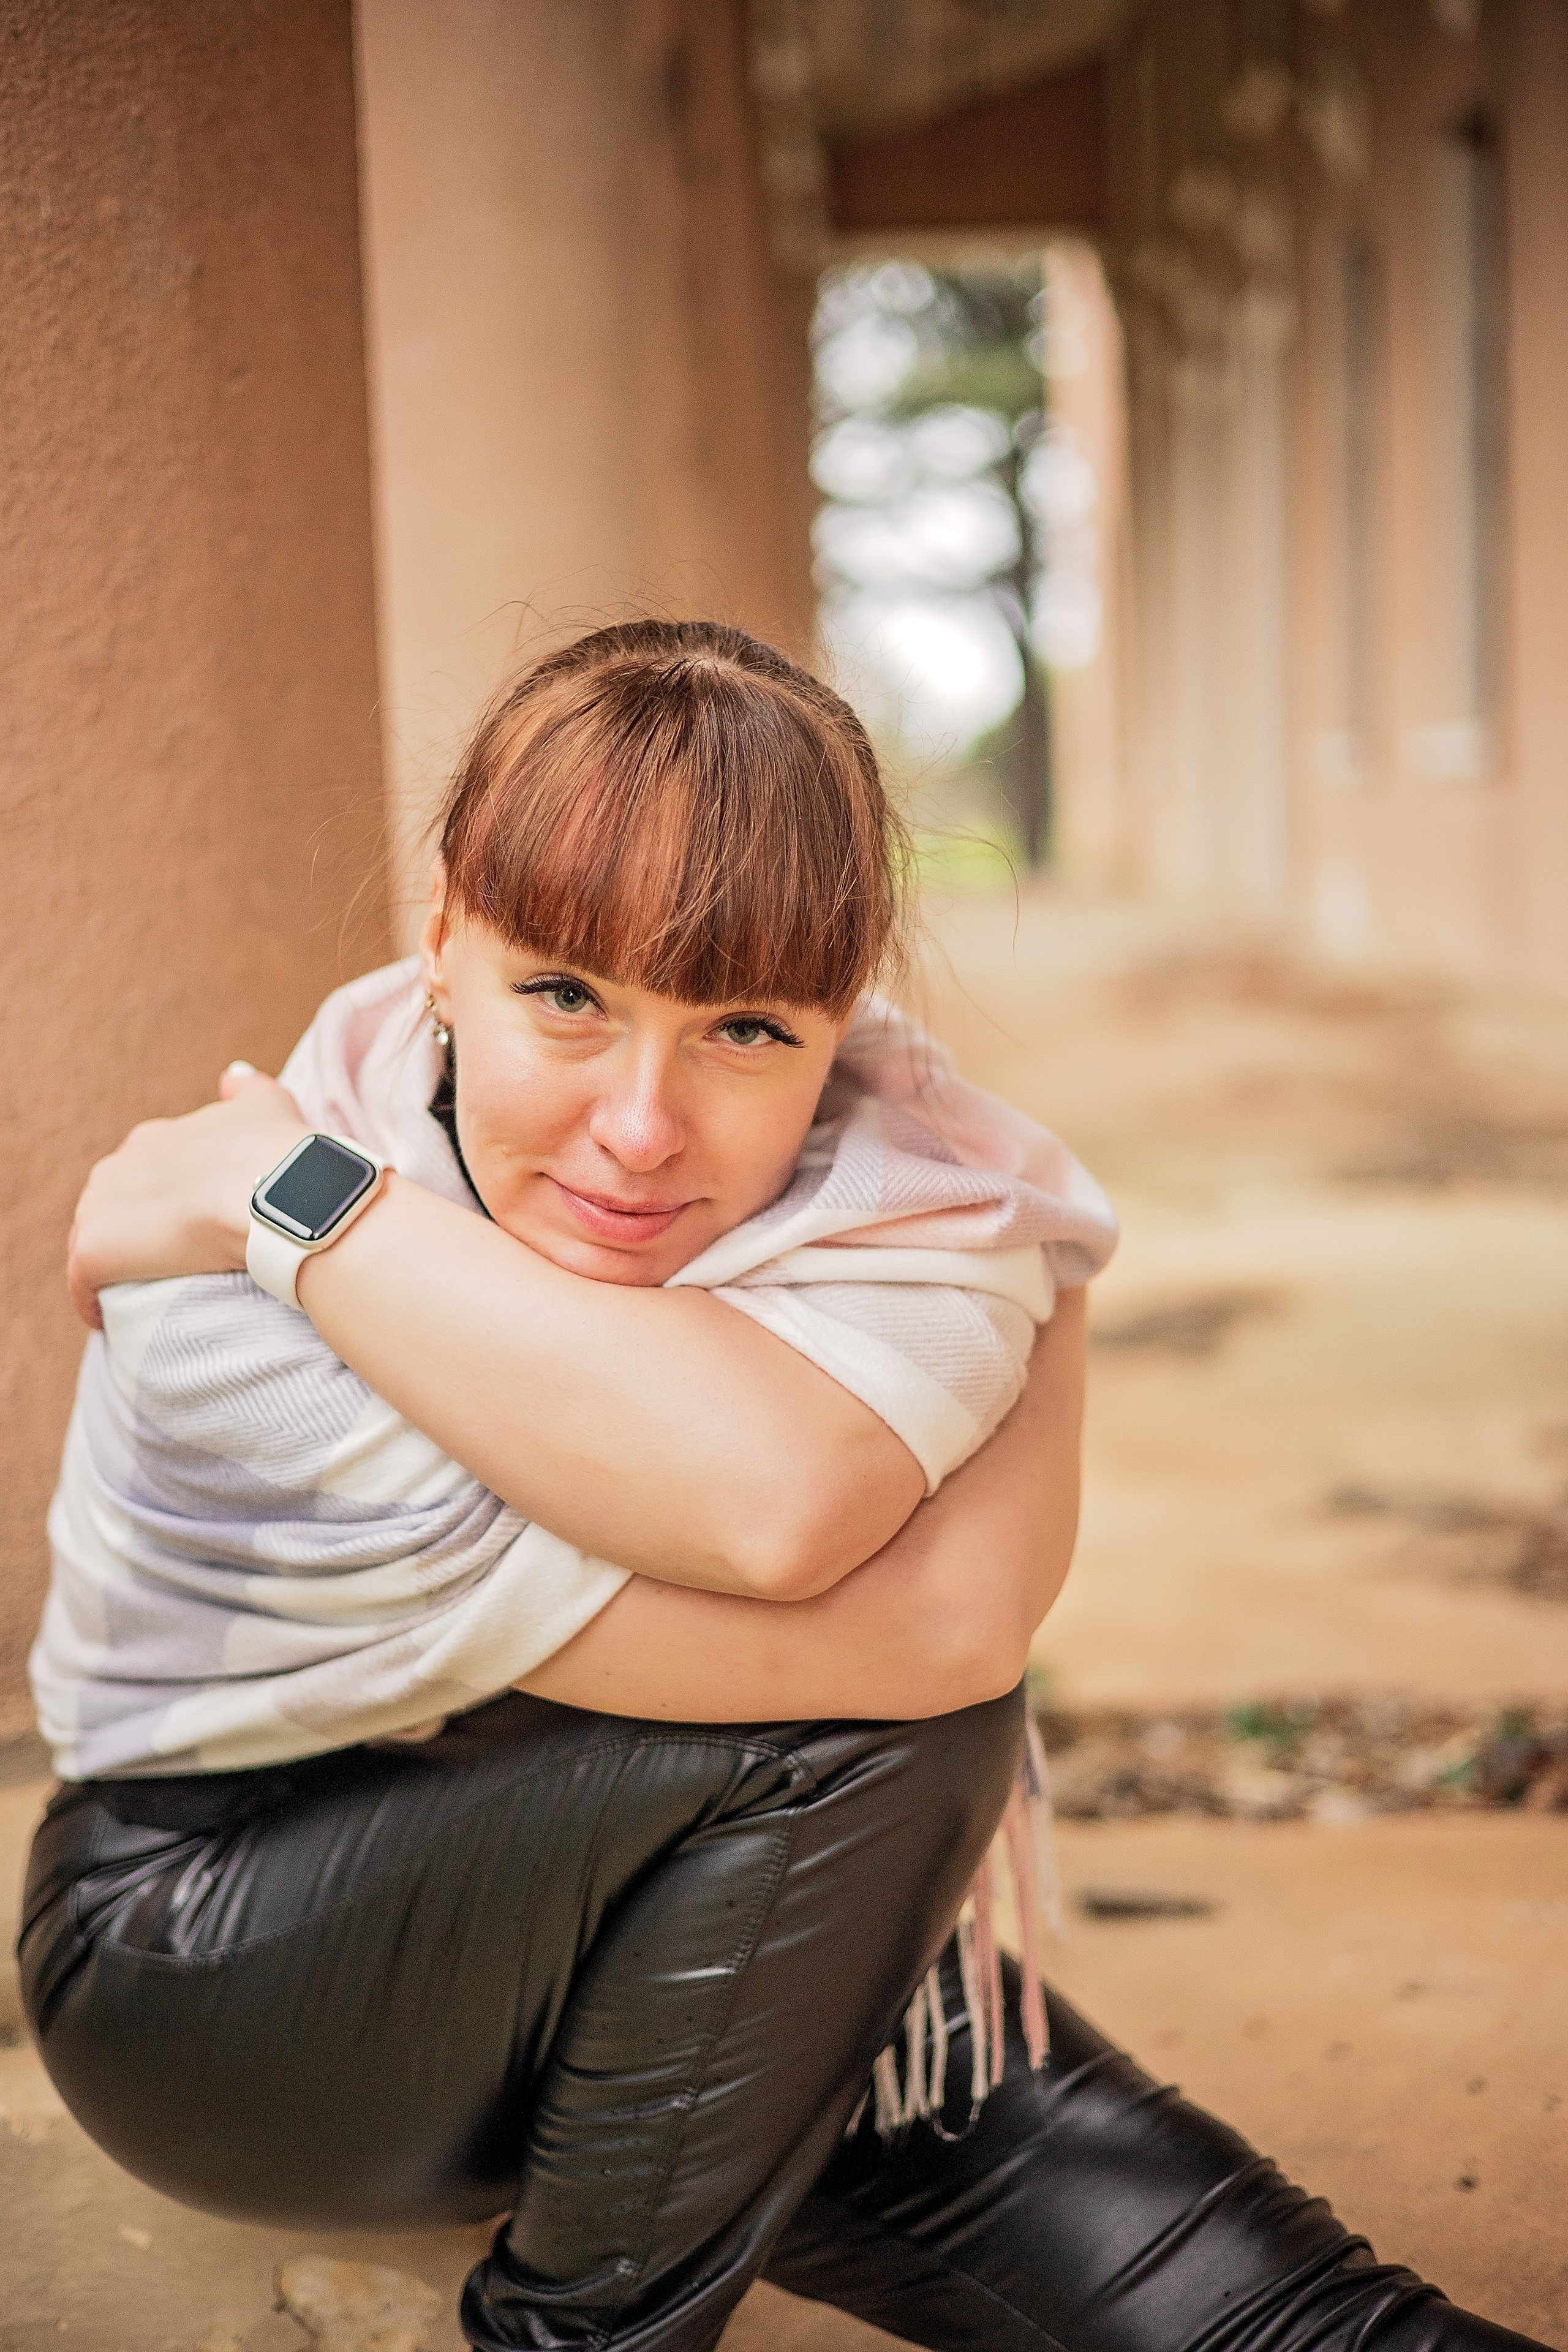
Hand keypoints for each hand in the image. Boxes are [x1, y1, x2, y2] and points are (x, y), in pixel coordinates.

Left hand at [66, 1064, 309, 1329]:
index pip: (144, 1172)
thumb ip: (248, 1089)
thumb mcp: (270, 1105)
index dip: (162, 1200)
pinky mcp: (96, 1249)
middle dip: (129, 1230)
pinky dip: (90, 1301)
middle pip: (111, 1204)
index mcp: (157, 1138)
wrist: (282, 1195)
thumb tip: (234, 1076)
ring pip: (93, 1240)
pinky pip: (81, 1283)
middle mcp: (121, 1164)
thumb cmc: (283, 1156)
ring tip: (134, 1293)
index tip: (184, 1225)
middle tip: (161, 1263)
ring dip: (111, 1265)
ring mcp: (103, 1206)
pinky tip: (107, 1318)